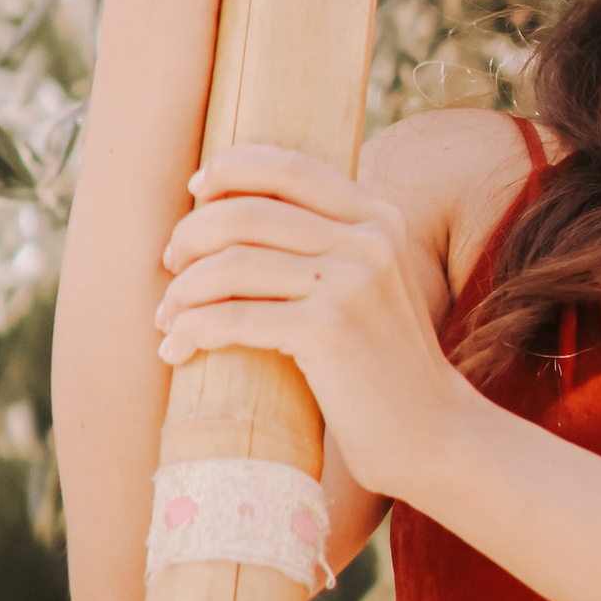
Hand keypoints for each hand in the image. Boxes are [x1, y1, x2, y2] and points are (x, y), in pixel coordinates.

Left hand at [157, 146, 478, 499]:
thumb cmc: (384, 365)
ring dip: (182, 290)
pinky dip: (191, 330)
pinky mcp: (327, 331)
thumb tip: (237, 214)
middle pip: (248, 213)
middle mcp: (368, 240)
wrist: (432, 432)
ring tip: (167, 316)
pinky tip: (175, 350)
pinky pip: (233, 318)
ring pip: (232, 264)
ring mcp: (350, 283)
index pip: (288, 167)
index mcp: (379, 217)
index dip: (230, 169)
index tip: (195, 192)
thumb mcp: (370, 284)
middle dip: (192, 235)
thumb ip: (329, 243)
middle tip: (171, 266)